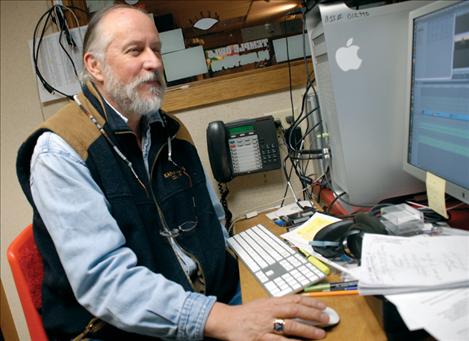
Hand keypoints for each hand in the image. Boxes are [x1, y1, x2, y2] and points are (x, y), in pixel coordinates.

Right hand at [204, 295, 329, 339]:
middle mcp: (269, 312)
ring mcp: (265, 326)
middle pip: (295, 311)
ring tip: (320, 334)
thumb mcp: (263, 304)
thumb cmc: (245, 314)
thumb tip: (297, 305)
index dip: (311, 303)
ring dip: (306, 330)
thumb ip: (278, 305)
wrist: (227, 321)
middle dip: (313, 315)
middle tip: (326, 319)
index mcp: (271, 302)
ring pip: (289, 326)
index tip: (323, 306)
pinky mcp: (259, 338)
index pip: (294, 299)